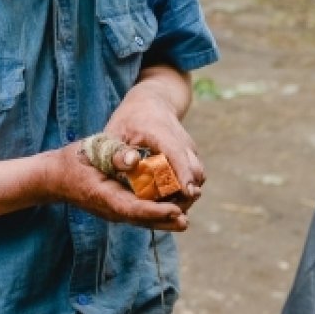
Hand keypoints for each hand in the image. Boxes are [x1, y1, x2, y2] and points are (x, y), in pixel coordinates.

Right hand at [42, 142, 188, 231]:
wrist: (56, 176)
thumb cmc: (75, 159)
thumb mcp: (92, 150)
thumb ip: (114, 154)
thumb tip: (132, 158)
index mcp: (104, 195)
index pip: (133, 208)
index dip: (155, 211)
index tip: (175, 210)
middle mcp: (110, 209)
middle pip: (141, 219)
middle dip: (164, 220)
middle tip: (185, 219)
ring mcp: (113, 211)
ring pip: (141, 219)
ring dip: (162, 220)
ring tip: (184, 220)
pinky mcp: (116, 207)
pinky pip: (138, 214)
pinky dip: (154, 214)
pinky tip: (171, 210)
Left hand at [104, 74, 204, 212]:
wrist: (153, 101)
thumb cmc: (130, 118)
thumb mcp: (116, 130)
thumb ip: (117, 150)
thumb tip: (130, 164)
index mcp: (161, 133)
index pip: (178, 154)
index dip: (184, 174)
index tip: (187, 193)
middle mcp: (181, 141)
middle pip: (195, 171)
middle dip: (187, 194)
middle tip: (169, 212)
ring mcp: (189, 149)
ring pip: (198, 176)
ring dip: (187, 194)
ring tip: (167, 208)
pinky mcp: (191, 156)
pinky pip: (194, 176)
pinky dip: (186, 189)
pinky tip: (169, 199)